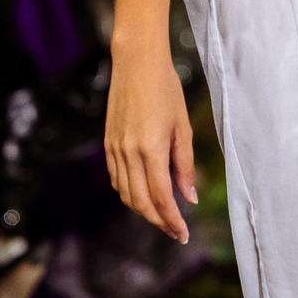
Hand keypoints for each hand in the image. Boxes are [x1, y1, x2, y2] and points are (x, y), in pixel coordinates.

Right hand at [104, 42, 196, 242]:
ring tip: (162, 216)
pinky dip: (128, 194)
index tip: (183, 234)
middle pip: (141, 202)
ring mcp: (115, 148)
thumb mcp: (183, 127)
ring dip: (144, 211)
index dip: (172, 220)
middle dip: (159, 221)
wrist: (136, 63)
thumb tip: (189, 197)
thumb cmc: (166, 90)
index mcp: (151, 149)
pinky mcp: (108, 143)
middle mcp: (129, 153)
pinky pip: (116, 179)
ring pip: (126, 194)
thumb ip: (185, 165)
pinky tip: (143, 196)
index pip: (161, 198)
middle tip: (176, 231)